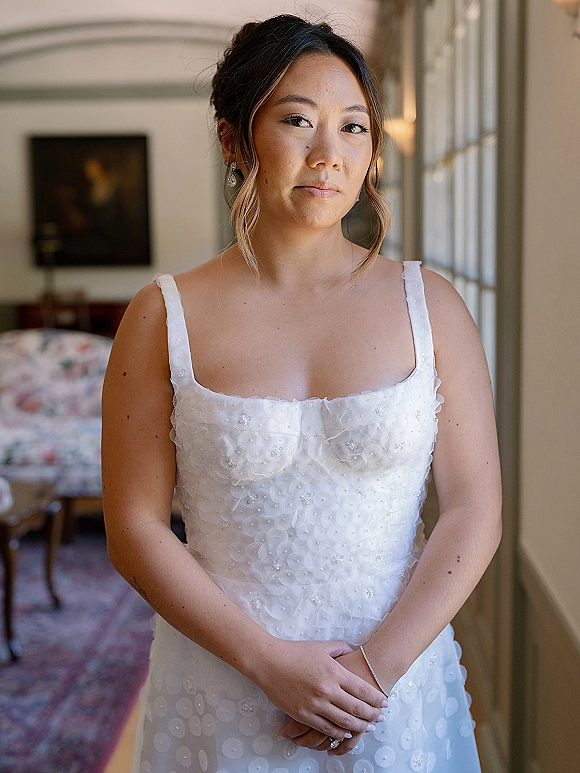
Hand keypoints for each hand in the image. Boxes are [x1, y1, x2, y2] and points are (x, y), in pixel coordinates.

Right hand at [253, 639, 386, 740]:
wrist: (268, 662)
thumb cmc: (295, 651)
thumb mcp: (321, 646)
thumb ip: (340, 649)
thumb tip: (353, 652)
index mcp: (334, 671)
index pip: (362, 689)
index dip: (376, 698)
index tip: (385, 703)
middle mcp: (327, 689)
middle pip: (356, 708)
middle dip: (372, 715)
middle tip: (381, 718)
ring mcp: (315, 704)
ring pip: (343, 722)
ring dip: (358, 727)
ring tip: (368, 728)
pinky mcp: (303, 714)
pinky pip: (325, 728)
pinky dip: (338, 733)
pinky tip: (345, 733)